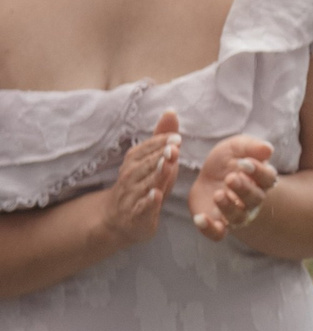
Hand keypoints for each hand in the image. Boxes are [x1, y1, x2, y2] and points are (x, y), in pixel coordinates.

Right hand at [96, 111, 183, 249]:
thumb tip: (171, 111)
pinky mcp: (136, 215)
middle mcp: (129, 177)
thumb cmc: (142, 184)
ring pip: (143, 184)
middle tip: (174, 147)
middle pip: (144, 165)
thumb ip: (161, 138)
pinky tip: (157, 195)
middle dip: (158, 155)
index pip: (145, 149)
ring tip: (168, 165)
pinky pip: (142, 207)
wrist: (118, 219)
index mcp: (134, 162)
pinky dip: (148, 202)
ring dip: (155, 174)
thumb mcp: (152, 161)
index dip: (160, 143)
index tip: (176, 137)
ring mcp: (131, 196)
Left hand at [188, 135, 277, 242]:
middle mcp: (252, 200)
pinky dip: (210, 229)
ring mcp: (235, 213)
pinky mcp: (217, 224)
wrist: (209, 177)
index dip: (259, 172)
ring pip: (238, 217)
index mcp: (261, 180)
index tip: (244, 163)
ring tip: (218, 195)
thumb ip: (251, 147)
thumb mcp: (236, 147)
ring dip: (229, 208)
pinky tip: (200, 218)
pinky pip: (218, 233)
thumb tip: (268, 149)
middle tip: (230, 178)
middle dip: (244, 189)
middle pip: (254, 199)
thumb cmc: (228, 161)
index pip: (267, 179)